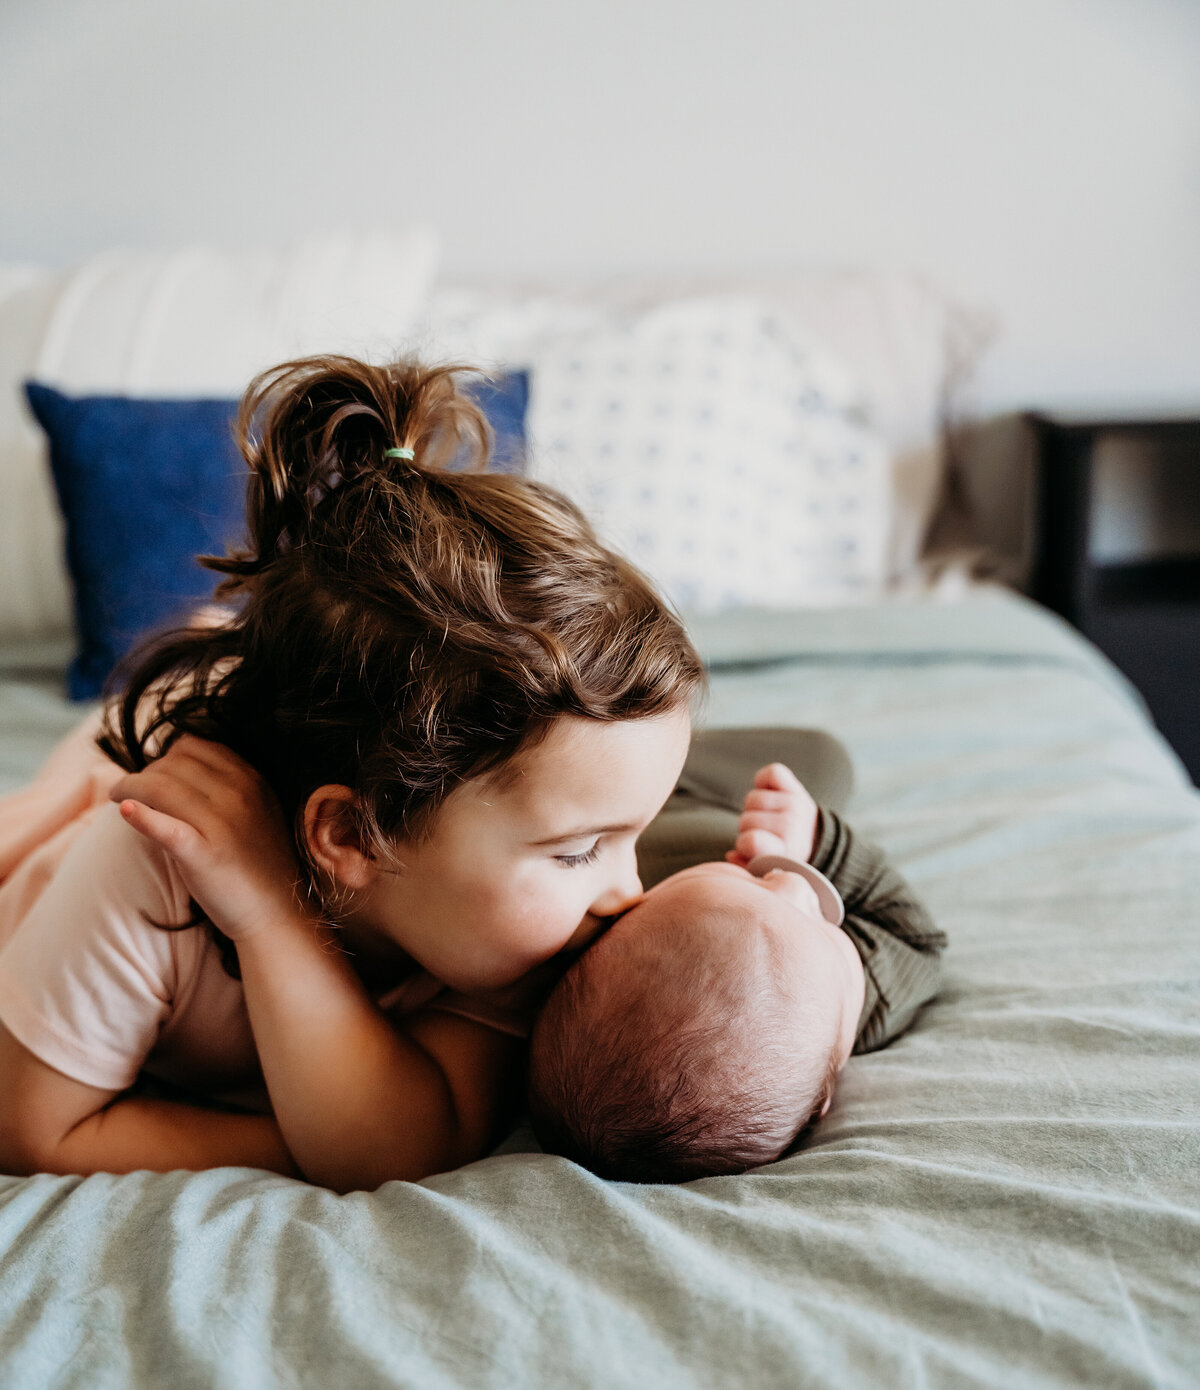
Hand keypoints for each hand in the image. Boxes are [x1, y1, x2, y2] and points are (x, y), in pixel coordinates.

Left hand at [110, 736, 312, 942]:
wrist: (277, 912)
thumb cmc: (258, 863)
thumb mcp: (257, 811)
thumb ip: (229, 786)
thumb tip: (176, 766)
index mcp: (252, 780)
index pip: (195, 746)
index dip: (167, 756)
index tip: (154, 772)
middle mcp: (239, 795)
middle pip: (172, 763)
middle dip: (146, 772)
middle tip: (130, 789)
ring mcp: (222, 824)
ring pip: (159, 786)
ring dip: (129, 787)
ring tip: (118, 797)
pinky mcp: (204, 855)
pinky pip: (164, 826)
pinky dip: (140, 815)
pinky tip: (124, 810)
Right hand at [725, 762, 820, 867]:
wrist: (814, 839)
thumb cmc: (783, 853)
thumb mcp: (767, 867)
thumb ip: (745, 864)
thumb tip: (731, 854)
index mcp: (784, 851)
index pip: (752, 840)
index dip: (743, 843)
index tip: (748, 847)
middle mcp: (791, 825)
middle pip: (745, 819)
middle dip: (746, 828)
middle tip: (760, 833)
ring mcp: (794, 803)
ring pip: (752, 798)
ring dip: (753, 808)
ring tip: (764, 817)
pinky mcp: (795, 786)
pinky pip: (770, 774)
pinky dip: (764, 781)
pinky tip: (769, 795)